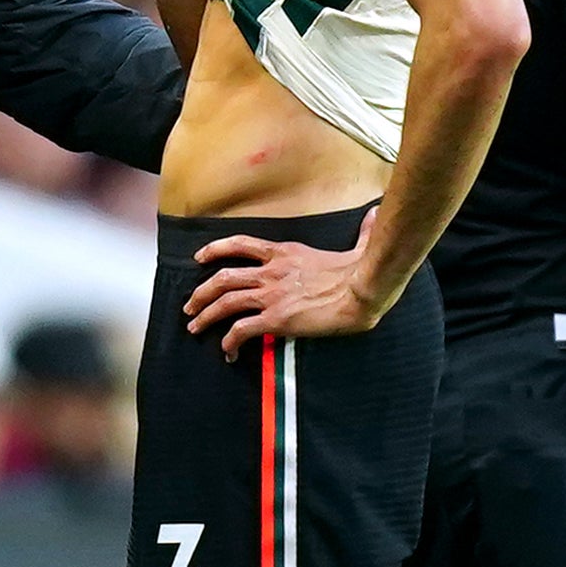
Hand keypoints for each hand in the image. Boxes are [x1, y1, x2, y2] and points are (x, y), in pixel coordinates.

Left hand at [183, 236, 381, 358]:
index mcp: (285, 253)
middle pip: (222, 277)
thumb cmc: (364, 271)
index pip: (240, 245)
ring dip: (205, 316)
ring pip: (225, 303)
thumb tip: (376, 214)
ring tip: (195, 327)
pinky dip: (229, 342)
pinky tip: (228, 352)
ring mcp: (272, 295)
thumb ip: (362, 232)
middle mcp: (271, 272)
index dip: (215, 250)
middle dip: (201, 293)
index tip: (200, 258)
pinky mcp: (277, 319)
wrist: (364, 290)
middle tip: (190, 306)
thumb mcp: (358, 245)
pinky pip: (241, 331)